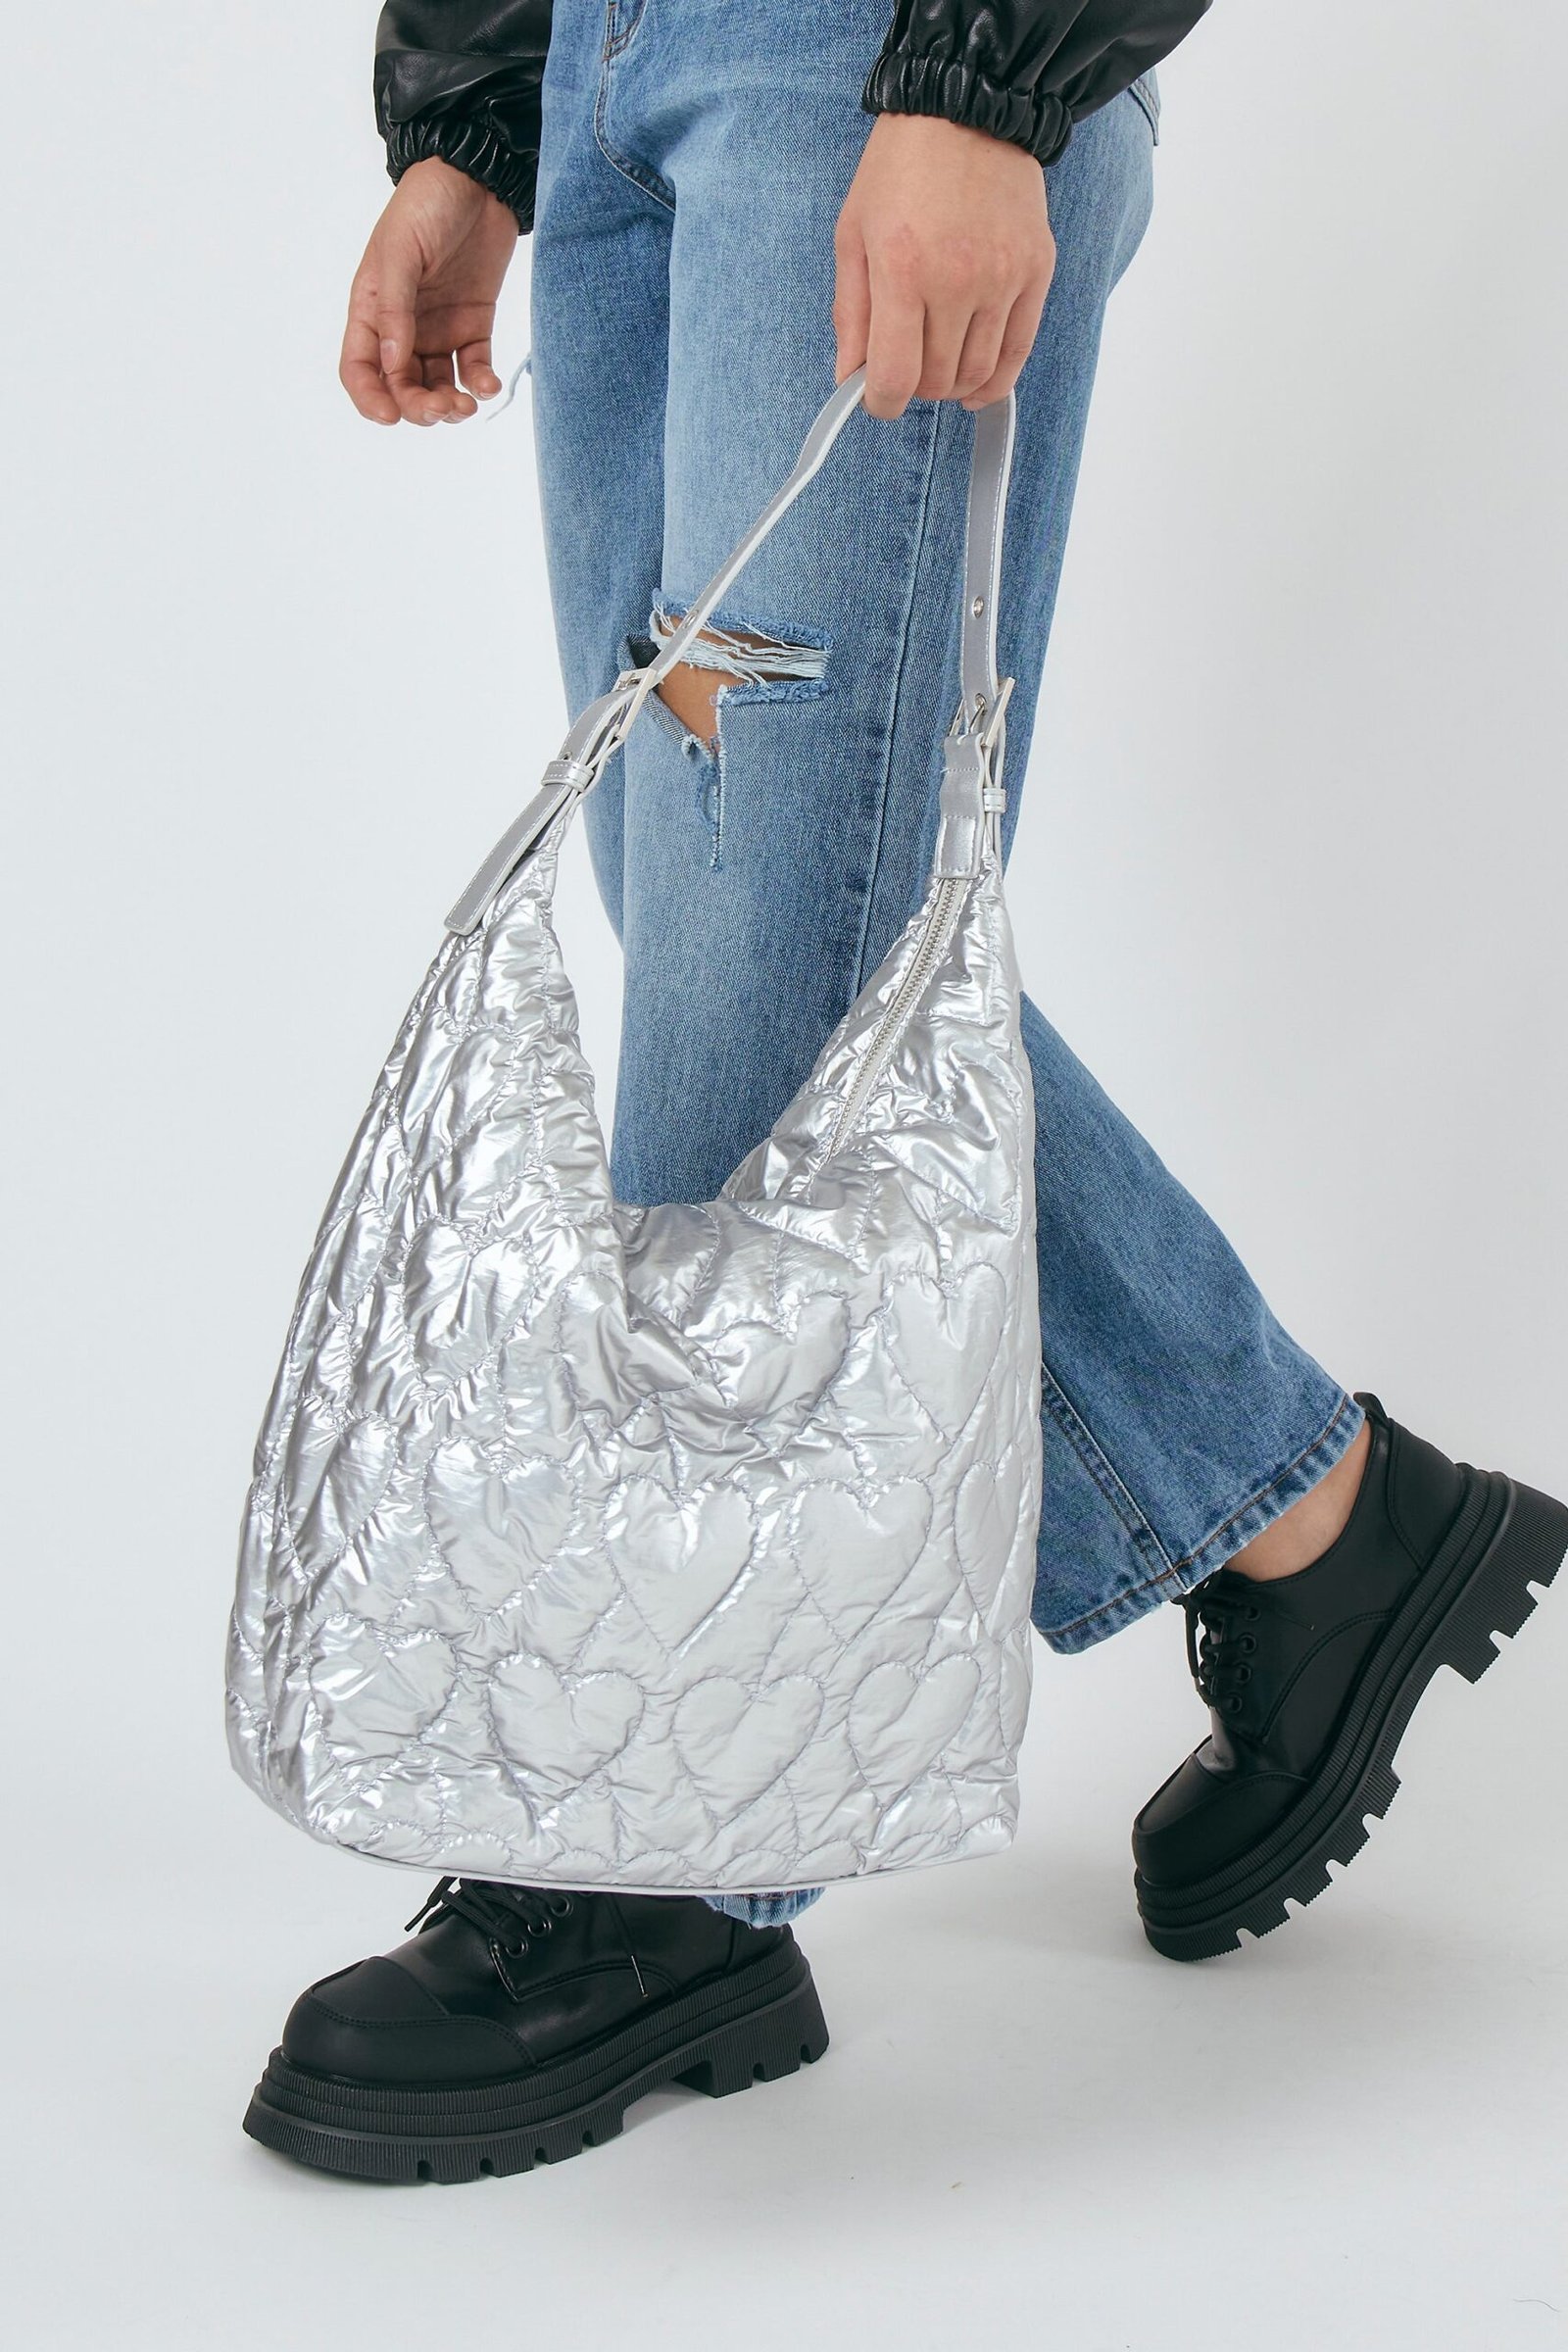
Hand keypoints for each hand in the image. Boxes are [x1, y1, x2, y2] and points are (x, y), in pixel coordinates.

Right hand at [340, 158, 518, 425]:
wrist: (478, 179)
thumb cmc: (427, 205)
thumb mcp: (400, 253)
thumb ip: (395, 310)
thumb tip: (393, 363)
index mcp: (371, 309)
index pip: (359, 369)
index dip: (370, 399)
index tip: (392, 416)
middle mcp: (402, 326)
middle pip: (401, 386)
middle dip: (418, 407)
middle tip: (443, 409)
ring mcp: (439, 328)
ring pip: (437, 385)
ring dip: (449, 404)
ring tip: (465, 405)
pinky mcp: (474, 325)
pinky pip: (473, 367)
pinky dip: (479, 383)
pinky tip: (486, 386)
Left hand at [833, 114, 1054, 418]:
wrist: (968, 108)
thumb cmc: (902, 168)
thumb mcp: (854, 234)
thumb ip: (851, 313)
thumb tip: (850, 378)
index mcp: (903, 269)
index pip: (895, 376)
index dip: (881, 402)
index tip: (877, 399)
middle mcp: (957, 279)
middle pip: (937, 380)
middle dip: (916, 387)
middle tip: (906, 366)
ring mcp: (1003, 277)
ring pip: (977, 373)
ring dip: (953, 385)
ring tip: (938, 366)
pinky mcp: (1036, 271)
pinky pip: (1018, 351)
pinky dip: (995, 379)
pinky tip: (977, 386)